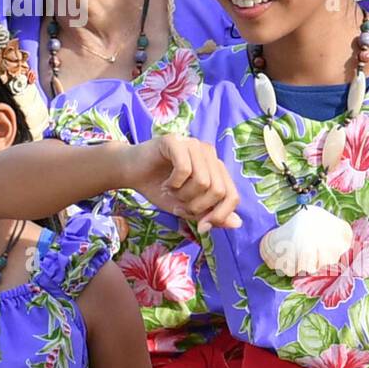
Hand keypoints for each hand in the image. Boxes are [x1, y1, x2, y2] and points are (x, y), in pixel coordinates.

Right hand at [124, 136, 241, 232]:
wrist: (131, 173)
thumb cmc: (159, 188)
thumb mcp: (187, 208)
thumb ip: (211, 215)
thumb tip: (237, 223)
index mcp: (216, 167)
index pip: (232, 195)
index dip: (219, 215)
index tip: (201, 226)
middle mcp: (209, 153)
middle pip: (218, 190)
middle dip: (197, 206)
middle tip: (179, 203)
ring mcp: (193, 144)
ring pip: (203, 181)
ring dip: (183, 195)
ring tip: (171, 191)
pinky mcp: (175, 141)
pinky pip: (184, 169)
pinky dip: (174, 183)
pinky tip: (165, 183)